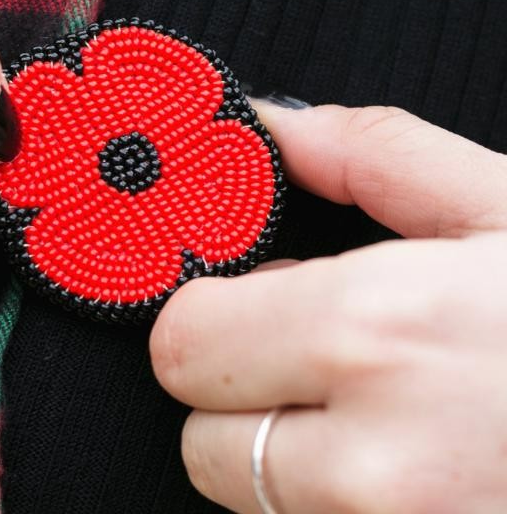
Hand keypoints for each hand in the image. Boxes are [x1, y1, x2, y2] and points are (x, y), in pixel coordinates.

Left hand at [150, 103, 506, 512]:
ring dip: (294, 461)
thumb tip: (273, 127)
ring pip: (254, 500)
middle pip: (199, 440)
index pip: (183, 340)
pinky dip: (343, 504)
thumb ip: (376, 158)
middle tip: (334, 365)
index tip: (267, 299)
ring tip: (393, 420)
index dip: (217, 312)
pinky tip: (420, 468)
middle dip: (244, 393)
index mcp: (381, 334)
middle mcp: (370, 463)